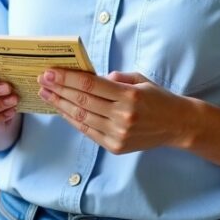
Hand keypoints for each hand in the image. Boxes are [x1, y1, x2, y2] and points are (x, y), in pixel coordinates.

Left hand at [37, 69, 195, 154]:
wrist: (178, 125)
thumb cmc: (157, 98)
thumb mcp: (139, 80)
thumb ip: (115, 78)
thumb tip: (89, 78)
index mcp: (129, 96)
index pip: (90, 86)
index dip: (67, 78)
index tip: (50, 72)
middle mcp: (123, 117)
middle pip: (82, 101)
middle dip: (59, 89)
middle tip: (42, 80)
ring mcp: (119, 134)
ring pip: (82, 118)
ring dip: (61, 105)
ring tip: (46, 94)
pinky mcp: (116, 147)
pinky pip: (88, 131)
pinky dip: (72, 120)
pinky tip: (61, 110)